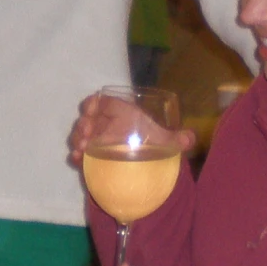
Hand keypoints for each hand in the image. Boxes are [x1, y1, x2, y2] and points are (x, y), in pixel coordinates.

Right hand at [67, 93, 197, 166]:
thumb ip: (177, 139)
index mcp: (122, 114)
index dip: (94, 103)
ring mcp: (97, 139)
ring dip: (77, 139)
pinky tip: (76, 160)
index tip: (90, 110)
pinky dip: (76, 155)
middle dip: (83, 124)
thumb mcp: (165, 141)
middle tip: (85, 135)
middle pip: (89, 118)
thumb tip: (190, 139)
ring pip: (81, 133)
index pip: (104, 102)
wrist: (144, 163)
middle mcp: (107, 123)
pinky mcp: (93, 154)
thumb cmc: (152, 143)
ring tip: (81, 149)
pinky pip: (80, 152)